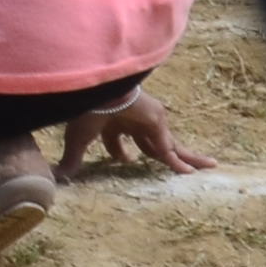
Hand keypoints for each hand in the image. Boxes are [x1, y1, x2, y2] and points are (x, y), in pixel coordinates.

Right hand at [53, 89, 216, 180]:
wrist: (98, 91)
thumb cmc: (84, 110)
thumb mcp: (77, 138)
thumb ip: (73, 158)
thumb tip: (57, 176)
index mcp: (112, 121)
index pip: (119, 140)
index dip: (121, 153)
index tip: (125, 160)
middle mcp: (133, 120)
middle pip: (151, 144)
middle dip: (162, 156)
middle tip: (177, 166)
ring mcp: (147, 121)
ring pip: (169, 146)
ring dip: (186, 158)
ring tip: (208, 166)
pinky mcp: (158, 123)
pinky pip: (170, 150)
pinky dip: (180, 162)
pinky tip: (190, 172)